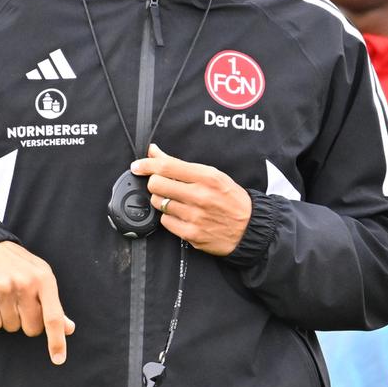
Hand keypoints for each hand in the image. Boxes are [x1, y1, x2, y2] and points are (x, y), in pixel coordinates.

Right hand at [0, 241, 75, 364]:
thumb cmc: (21, 267)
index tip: (58, 359)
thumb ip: (54, 305)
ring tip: (6, 300)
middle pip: (31, 328)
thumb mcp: (42, 279)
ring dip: (9, 319)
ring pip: (10, 327)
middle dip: (27, 323)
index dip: (56, 341)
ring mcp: (3, 287)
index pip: (53, 317)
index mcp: (44, 280)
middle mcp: (25, 283)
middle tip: (21, 307)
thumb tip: (68, 328)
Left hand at [131, 143, 252, 256]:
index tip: (137, 165)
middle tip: (162, 185)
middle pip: (157, 184)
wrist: (250, 228)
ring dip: (162, 200)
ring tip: (177, 201)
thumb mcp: (213, 176)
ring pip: (159, 203)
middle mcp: (200, 196)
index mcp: (207, 177)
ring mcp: (194, 216)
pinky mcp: (191, 234)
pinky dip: (169, 217)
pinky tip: (182, 215)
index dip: (147, 164)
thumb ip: (181, 165)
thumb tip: (154, 152)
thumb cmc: (232, 199)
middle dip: (155, 183)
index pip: (168, 166)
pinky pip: (165, 221)